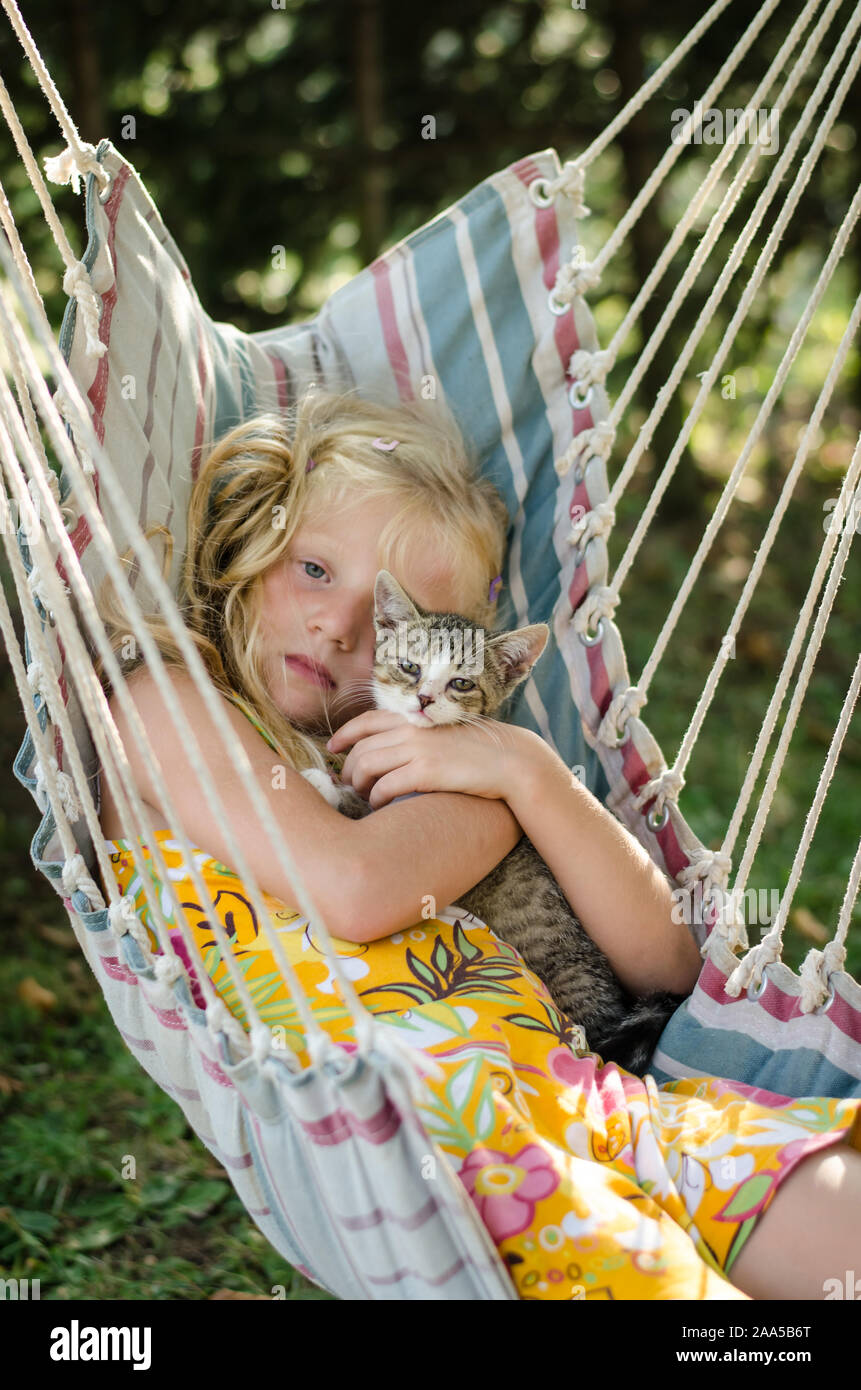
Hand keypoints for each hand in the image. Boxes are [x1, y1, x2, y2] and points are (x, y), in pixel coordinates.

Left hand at [326, 709, 536, 809]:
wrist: (510, 760)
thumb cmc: (481, 751)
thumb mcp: (445, 733)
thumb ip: (420, 736)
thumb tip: (396, 749)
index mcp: (415, 718)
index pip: (367, 720)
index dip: (345, 734)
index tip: (333, 746)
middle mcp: (411, 730)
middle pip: (361, 749)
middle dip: (348, 769)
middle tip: (348, 785)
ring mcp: (417, 750)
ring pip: (366, 768)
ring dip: (359, 786)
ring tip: (364, 798)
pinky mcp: (425, 773)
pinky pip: (384, 787)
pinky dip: (376, 799)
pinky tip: (380, 806)